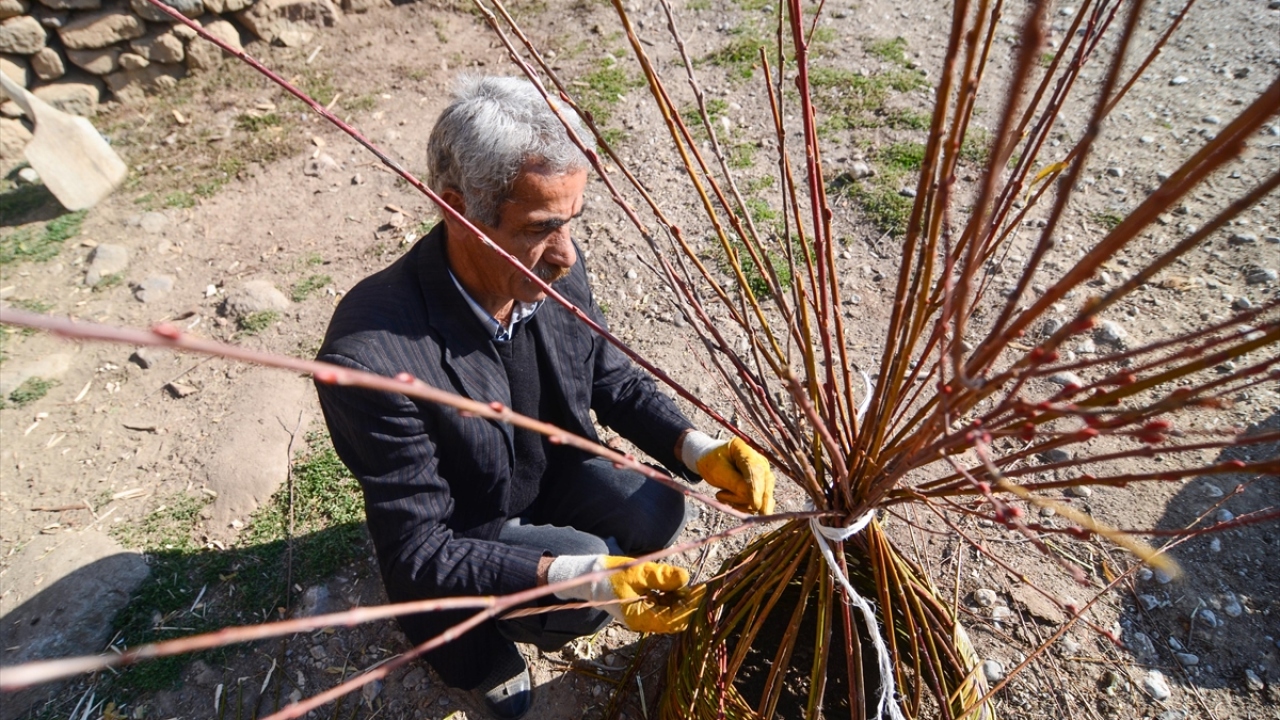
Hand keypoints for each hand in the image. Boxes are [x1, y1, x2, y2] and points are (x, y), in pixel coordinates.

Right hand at [548, 555, 704, 633]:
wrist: (590, 578)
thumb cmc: (611, 575)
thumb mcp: (637, 572)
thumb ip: (661, 577)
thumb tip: (685, 578)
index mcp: (641, 619)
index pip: (674, 619)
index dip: (690, 605)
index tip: (701, 588)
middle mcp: (644, 623)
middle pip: (674, 618)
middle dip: (687, 602)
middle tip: (696, 583)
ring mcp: (643, 617)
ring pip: (669, 612)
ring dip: (679, 599)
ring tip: (683, 582)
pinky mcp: (642, 609)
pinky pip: (662, 607)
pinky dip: (670, 597)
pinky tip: (672, 584)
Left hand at [681, 432, 775, 514]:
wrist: (714, 461)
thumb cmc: (713, 463)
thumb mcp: (717, 472)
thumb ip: (736, 484)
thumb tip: (754, 502)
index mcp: (745, 450)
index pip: (756, 471)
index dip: (757, 489)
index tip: (755, 506)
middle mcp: (761, 461)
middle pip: (764, 486)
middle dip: (746, 500)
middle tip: (720, 496)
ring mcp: (764, 474)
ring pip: (762, 498)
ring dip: (740, 503)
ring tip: (722, 493)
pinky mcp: (764, 486)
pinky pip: (759, 503)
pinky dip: (744, 506)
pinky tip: (730, 498)